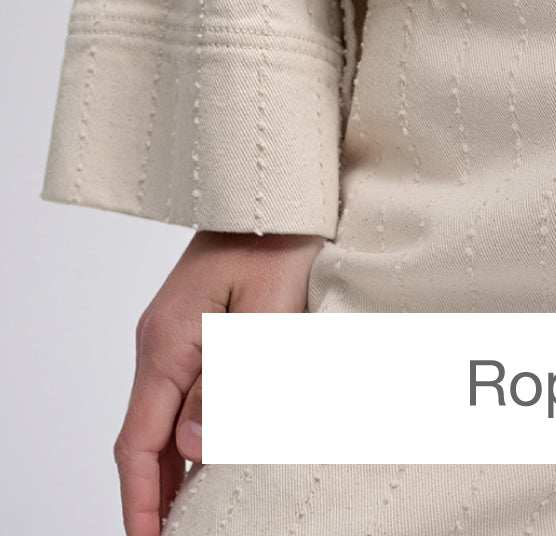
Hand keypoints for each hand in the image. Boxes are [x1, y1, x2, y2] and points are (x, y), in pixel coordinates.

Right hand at [113, 230, 325, 535]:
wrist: (277, 188)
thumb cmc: (278, 241)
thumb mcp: (263, 317)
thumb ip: (228, 384)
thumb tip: (194, 449)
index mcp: (168, 342)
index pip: (140, 444)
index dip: (141, 503)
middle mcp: (161, 339)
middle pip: (146, 436)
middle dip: (155, 493)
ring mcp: (176, 328)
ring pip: (165, 413)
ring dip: (174, 463)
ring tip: (192, 510)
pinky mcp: (196, 320)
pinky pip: (184, 385)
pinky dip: (192, 425)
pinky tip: (211, 447)